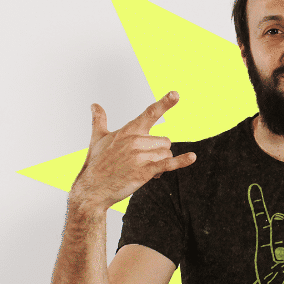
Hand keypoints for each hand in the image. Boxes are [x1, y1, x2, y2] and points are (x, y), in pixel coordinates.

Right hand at [72, 91, 195, 209]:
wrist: (92, 189)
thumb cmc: (96, 164)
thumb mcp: (96, 139)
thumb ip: (99, 120)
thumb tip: (95, 105)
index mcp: (127, 131)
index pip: (149, 114)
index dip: (164, 103)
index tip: (176, 94)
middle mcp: (135, 140)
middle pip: (165, 142)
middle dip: (158, 153)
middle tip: (140, 163)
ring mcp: (140, 155)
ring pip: (166, 154)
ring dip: (158, 164)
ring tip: (141, 170)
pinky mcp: (144, 170)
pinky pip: (168, 163)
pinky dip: (181, 161)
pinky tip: (192, 157)